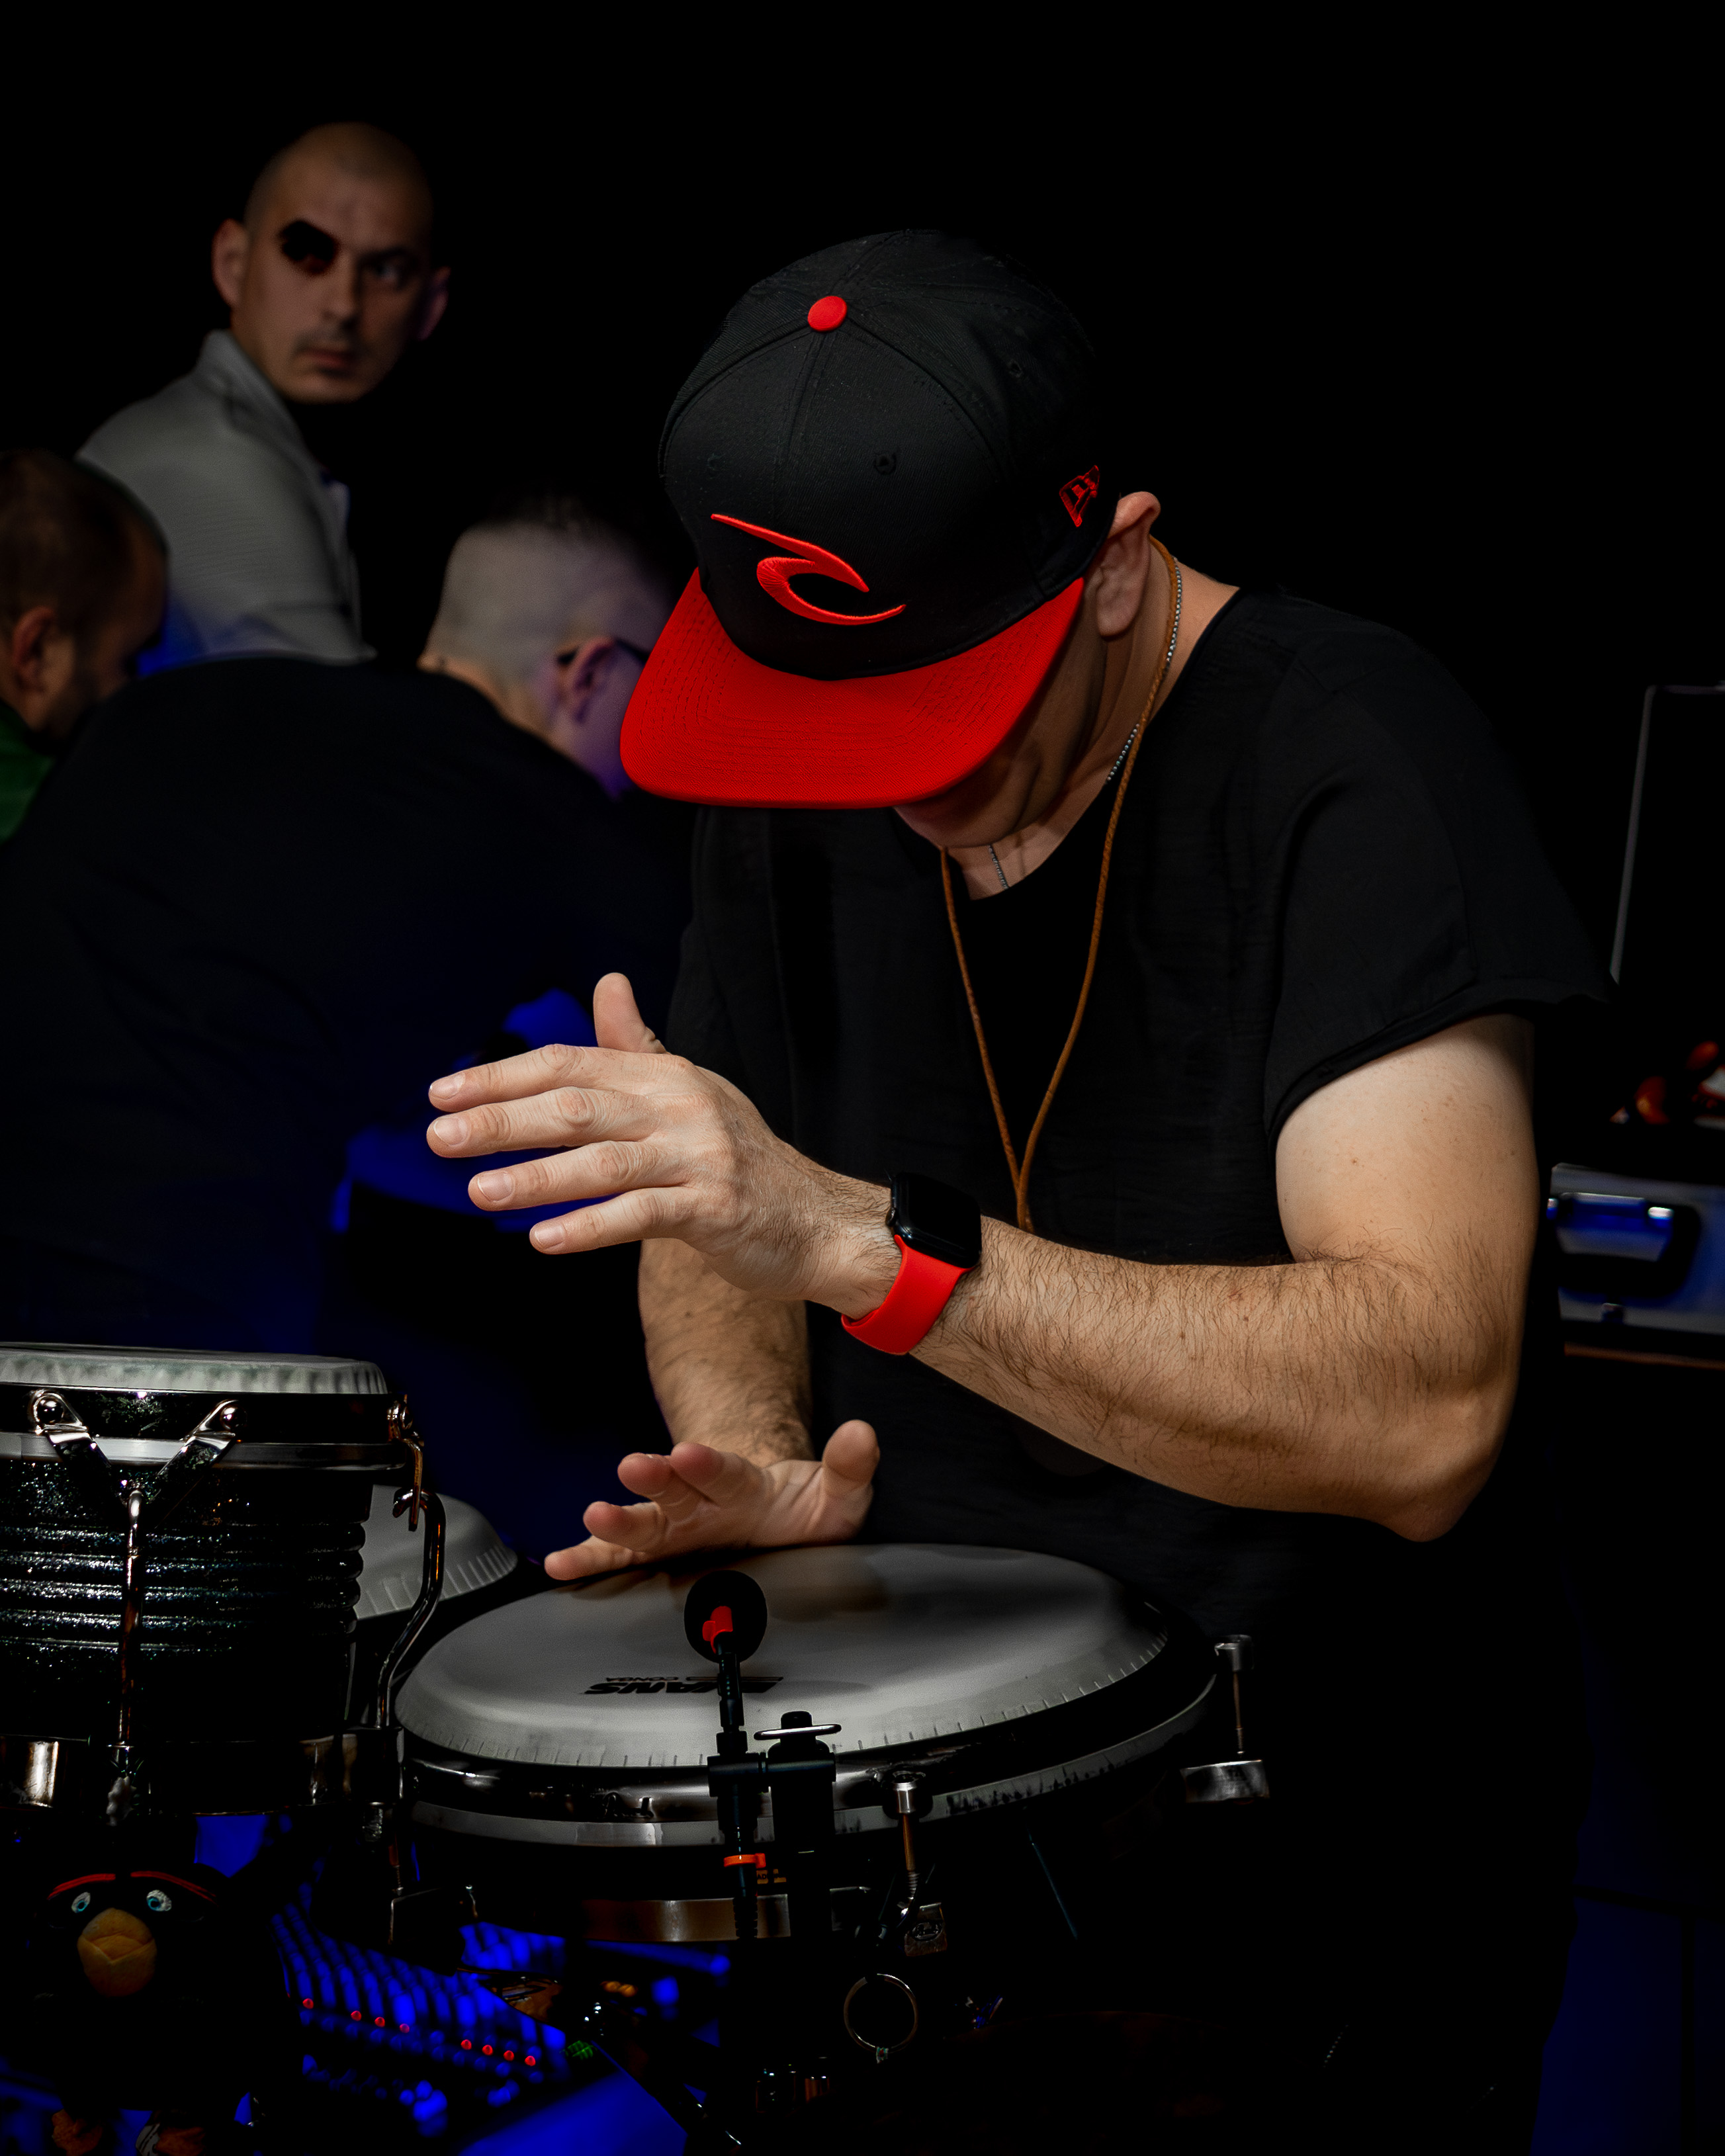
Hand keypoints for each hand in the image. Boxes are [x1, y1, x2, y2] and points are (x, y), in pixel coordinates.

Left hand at [425, 974, 897, 1314]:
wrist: (814, 1218)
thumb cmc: (741, 1158)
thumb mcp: (688, 1091)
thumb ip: (637, 1046)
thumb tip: (607, 985)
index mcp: (663, 1076)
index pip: (569, 1065)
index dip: (502, 1077)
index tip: (442, 1094)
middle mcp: (678, 1106)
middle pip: (576, 1105)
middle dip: (502, 1120)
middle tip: (440, 1138)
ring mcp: (698, 1155)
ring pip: (603, 1161)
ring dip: (536, 1177)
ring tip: (480, 1192)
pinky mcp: (713, 1208)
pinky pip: (642, 1215)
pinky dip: (591, 1225)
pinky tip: (545, 1240)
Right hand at [543, 1421, 879, 1580]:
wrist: (773, 1516)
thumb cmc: (799, 1506)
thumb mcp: (836, 1490)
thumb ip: (849, 1466)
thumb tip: (862, 1434)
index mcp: (743, 1485)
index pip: (726, 1471)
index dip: (709, 1463)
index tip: (690, 1451)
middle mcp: (702, 1502)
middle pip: (675, 1488)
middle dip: (655, 1478)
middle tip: (634, 1466)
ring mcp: (677, 1526)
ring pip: (643, 1521)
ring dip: (618, 1518)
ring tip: (594, 1513)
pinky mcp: (661, 1551)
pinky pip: (620, 1557)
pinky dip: (590, 1559)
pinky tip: (562, 1565)